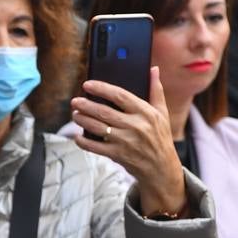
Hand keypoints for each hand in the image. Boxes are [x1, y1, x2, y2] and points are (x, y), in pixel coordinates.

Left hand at [71, 68, 187, 215]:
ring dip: (82, 120)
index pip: (120, 96)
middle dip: (86, 105)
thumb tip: (153, 69)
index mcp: (146, 113)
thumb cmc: (160, 136)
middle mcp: (136, 126)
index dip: (102, 88)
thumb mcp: (162, 113)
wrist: (162, 168)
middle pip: (104, 112)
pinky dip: (83, 141)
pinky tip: (77, 135)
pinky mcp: (118, 155)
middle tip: (75, 101)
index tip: (87, 84)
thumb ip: (156, 90)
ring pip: (97, 127)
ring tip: (75, 115)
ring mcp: (126, 141)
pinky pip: (95, 146)